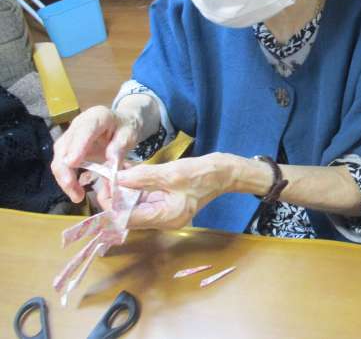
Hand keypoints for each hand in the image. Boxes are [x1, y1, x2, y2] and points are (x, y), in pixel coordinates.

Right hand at [51, 106, 140, 202]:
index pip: (84, 130)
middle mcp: (78, 124)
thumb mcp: (129, 136)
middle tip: (77, 194)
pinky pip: (63, 163)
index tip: (73, 164)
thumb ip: (119, 149)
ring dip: (65, 178)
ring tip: (78, 196)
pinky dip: (67, 178)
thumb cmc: (126, 127)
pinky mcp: (68, 147)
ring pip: (59, 157)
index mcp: (97, 116)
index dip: (77, 146)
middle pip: (64, 147)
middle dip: (66, 171)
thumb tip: (111, 168)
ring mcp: (71, 136)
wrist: (122, 122)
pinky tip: (76, 190)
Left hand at [104, 154, 238, 229]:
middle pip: (129, 214)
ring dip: (123, 191)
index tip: (105, 186)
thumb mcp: (171, 173)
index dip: (111, 205)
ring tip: (115, 173)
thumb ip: (143, 176)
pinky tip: (128, 172)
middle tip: (108, 176)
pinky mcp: (166, 202)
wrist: (224, 173)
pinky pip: (144, 198)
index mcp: (165, 217)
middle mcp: (162, 220)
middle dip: (115, 197)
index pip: (128, 219)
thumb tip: (117, 178)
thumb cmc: (203, 174)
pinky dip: (135, 187)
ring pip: (135, 205)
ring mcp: (164, 212)